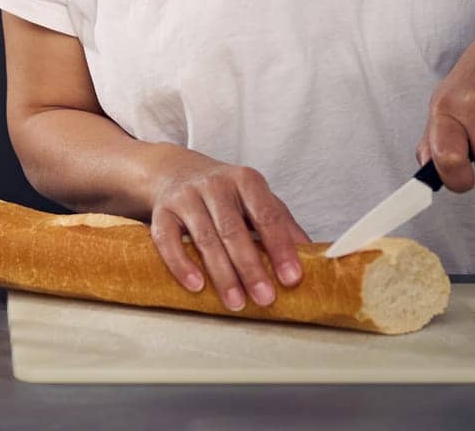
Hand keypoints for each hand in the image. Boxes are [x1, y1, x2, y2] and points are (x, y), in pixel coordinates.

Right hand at [146, 152, 310, 310]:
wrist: (175, 171)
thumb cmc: (225, 194)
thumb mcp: (257, 199)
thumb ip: (282, 224)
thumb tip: (313, 256)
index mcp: (245, 181)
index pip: (267, 215)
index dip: (280, 247)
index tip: (292, 278)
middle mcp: (215, 185)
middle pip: (234, 230)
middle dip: (251, 267)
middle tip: (265, 298)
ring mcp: (185, 197)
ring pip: (205, 238)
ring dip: (222, 274)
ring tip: (236, 302)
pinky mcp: (161, 212)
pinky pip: (168, 240)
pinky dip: (181, 264)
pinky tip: (196, 285)